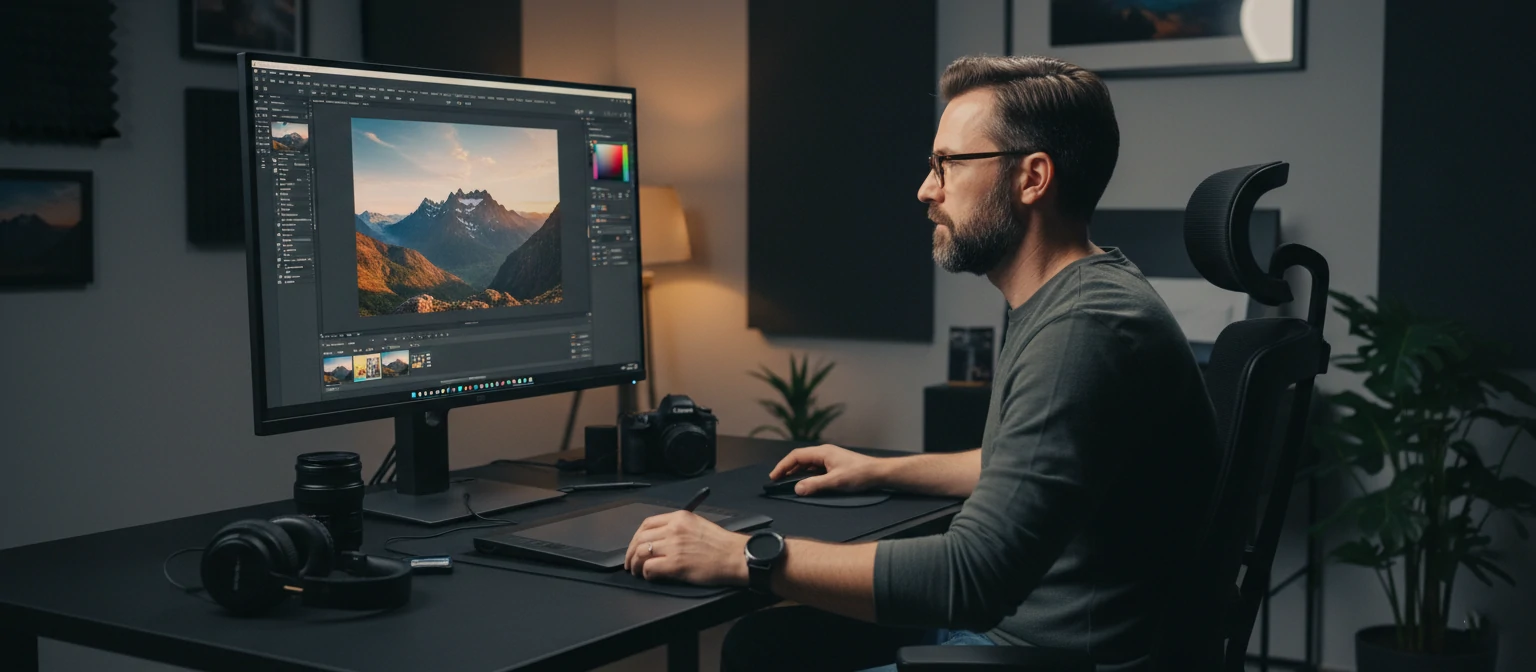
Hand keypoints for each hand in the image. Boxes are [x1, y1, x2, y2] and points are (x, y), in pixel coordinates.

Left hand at [624, 510, 748, 585]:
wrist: (735, 557)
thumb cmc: (721, 545)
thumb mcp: (698, 525)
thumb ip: (678, 528)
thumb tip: (658, 541)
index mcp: (680, 517)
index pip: (647, 523)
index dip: (636, 537)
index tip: (634, 546)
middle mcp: (674, 529)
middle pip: (640, 538)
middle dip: (630, 553)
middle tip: (630, 564)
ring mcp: (674, 546)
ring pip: (641, 553)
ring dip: (635, 565)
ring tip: (637, 572)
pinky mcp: (675, 564)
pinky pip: (649, 567)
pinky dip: (646, 573)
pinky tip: (651, 576)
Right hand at [769, 444, 884, 495]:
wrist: (878, 473)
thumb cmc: (860, 474)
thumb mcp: (836, 481)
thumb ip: (815, 485)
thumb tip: (797, 489)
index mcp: (823, 452)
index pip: (796, 456)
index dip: (783, 466)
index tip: (774, 476)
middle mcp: (824, 453)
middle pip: (800, 459)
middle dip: (787, 469)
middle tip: (777, 481)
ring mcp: (829, 459)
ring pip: (807, 464)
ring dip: (796, 473)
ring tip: (787, 483)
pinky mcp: (834, 465)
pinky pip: (815, 469)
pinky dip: (806, 475)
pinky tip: (805, 483)